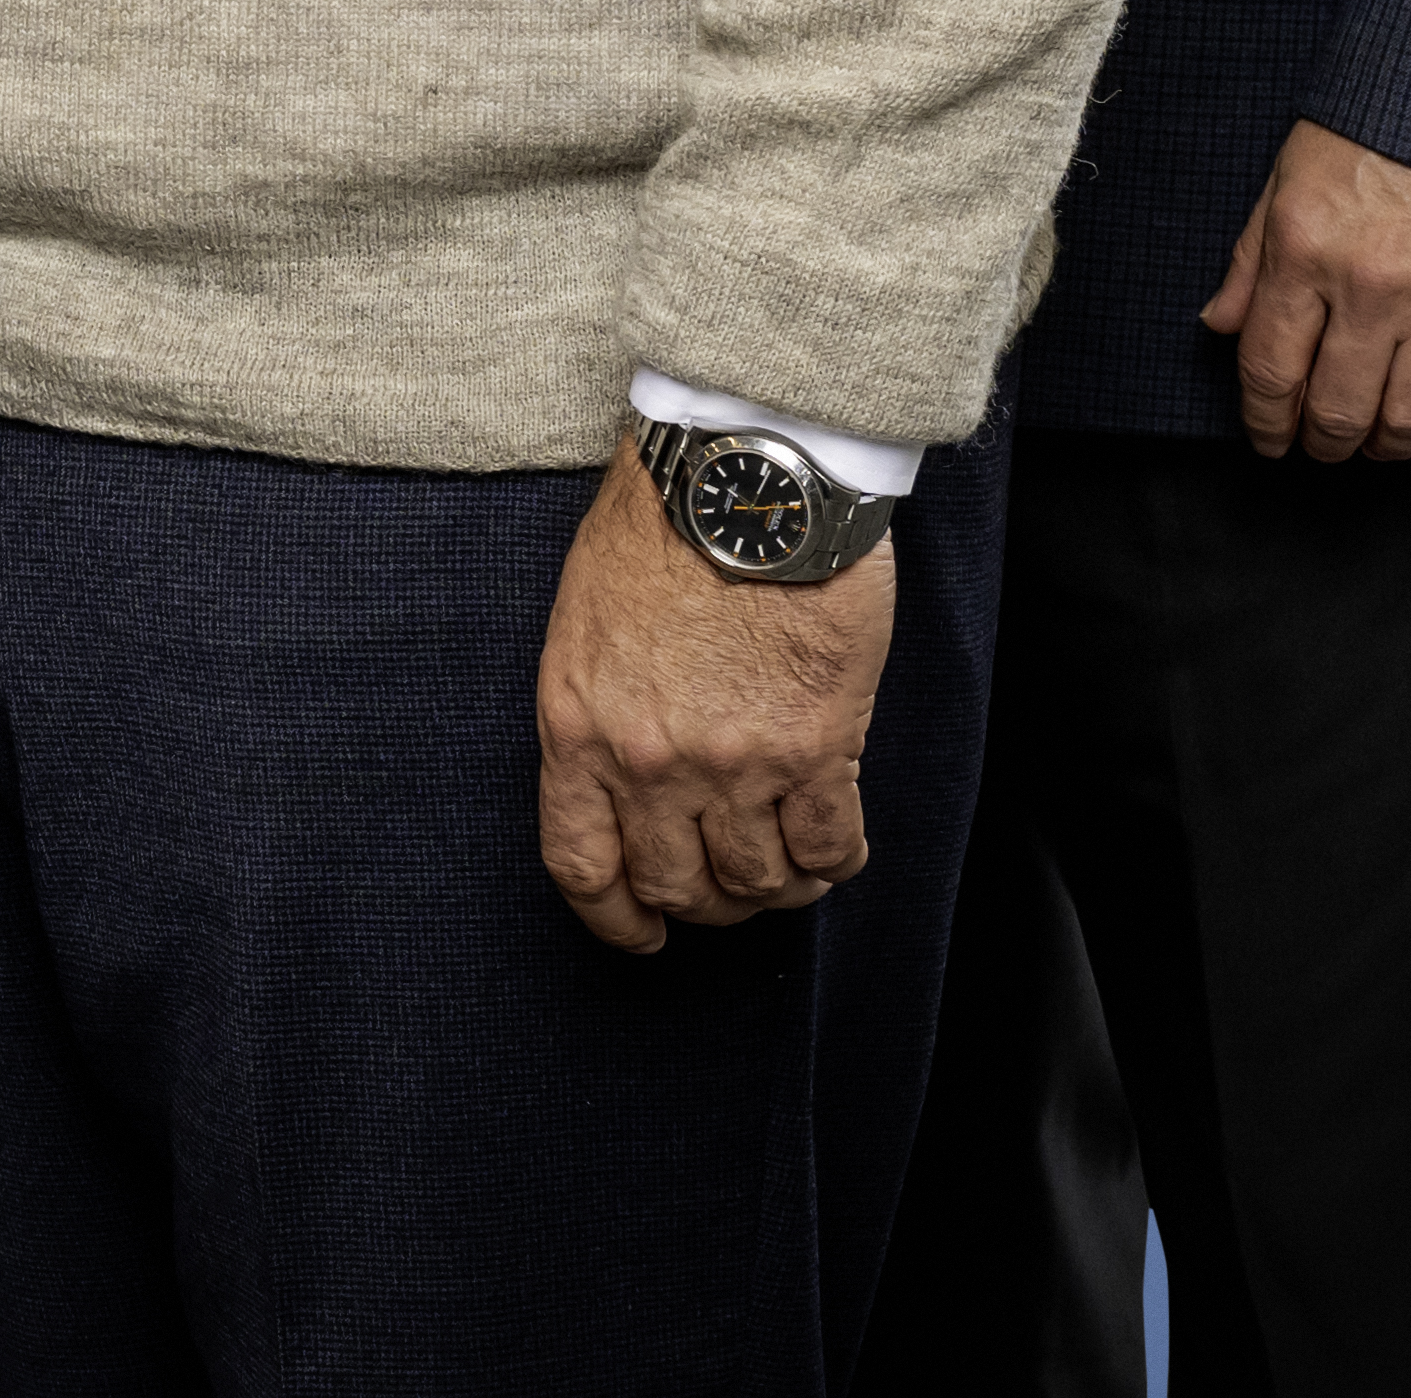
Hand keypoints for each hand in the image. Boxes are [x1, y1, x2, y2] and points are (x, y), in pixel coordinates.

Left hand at [531, 441, 894, 955]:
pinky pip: (829, 848)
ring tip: (788, 867)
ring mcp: (734, 762)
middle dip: (708, 903)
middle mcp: (649, 761)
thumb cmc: (661, 532)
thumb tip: (630, 791)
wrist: (744, 477)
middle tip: (731, 885)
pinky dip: (834, 863)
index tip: (641, 934)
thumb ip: (600, 716)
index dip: (615, 920)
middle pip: (679, 887)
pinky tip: (834, 847)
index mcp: (577, 729)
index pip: (584, 867)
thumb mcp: (586, 628)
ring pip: (758, 882)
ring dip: (777, 888)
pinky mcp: (816, 746)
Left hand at [1197, 118, 1410, 460]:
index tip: (1270, 439)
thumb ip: (1251, 257)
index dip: (1265, 420)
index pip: (1271, 368)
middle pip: (1338, 406)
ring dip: (1390, 445)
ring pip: (1410, 415)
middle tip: (1323, 447)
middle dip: (1324, 442)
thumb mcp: (1289, 173)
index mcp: (1304, 251)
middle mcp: (1370, 286)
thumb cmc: (1379, 121)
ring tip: (1380, 445)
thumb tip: (1219, 325)